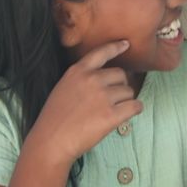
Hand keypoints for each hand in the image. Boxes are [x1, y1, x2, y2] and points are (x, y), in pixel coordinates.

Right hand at [26, 40, 142, 165]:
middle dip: (120, 86)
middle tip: (112, 100)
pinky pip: (135, 106)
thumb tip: (104, 80)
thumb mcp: (63, 88)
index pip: (101, 53)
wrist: (51, 141)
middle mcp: (92, 79)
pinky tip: (129, 115)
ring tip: (112, 112)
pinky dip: (135, 110)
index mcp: (78, 71)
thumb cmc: (55, 119)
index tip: (126, 44)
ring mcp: (102, 96)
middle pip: (121, 75)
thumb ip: (82, 80)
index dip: (116, 47)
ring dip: (125, 101)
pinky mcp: (111, 115)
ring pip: (129, 92)